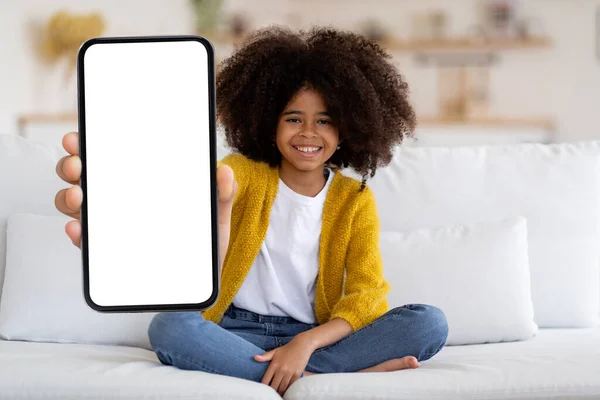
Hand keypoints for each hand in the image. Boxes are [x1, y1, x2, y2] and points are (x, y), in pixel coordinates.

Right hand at [54, 132, 236, 268]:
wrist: (202, 282)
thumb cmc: (204, 243)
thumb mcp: (217, 215)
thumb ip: (223, 194)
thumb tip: (225, 172)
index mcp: (143, 183)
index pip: (112, 157)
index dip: (90, 143)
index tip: (78, 138)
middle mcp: (121, 201)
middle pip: (85, 176)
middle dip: (72, 165)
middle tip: (78, 166)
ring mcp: (112, 226)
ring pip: (77, 205)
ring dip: (68, 197)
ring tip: (78, 197)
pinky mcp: (110, 253)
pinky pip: (86, 241)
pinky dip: (78, 233)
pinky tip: (79, 228)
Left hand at [255, 336, 314, 394]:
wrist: (302, 345)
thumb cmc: (287, 349)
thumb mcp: (275, 351)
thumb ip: (265, 356)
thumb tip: (255, 358)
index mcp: (274, 364)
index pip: (266, 380)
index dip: (263, 386)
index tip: (262, 389)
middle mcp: (281, 369)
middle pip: (274, 386)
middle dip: (271, 391)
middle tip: (269, 394)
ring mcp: (290, 372)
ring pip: (283, 388)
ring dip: (279, 392)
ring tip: (277, 394)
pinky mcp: (297, 374)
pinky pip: (291, 385)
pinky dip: (288, 389)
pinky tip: (285, 391)